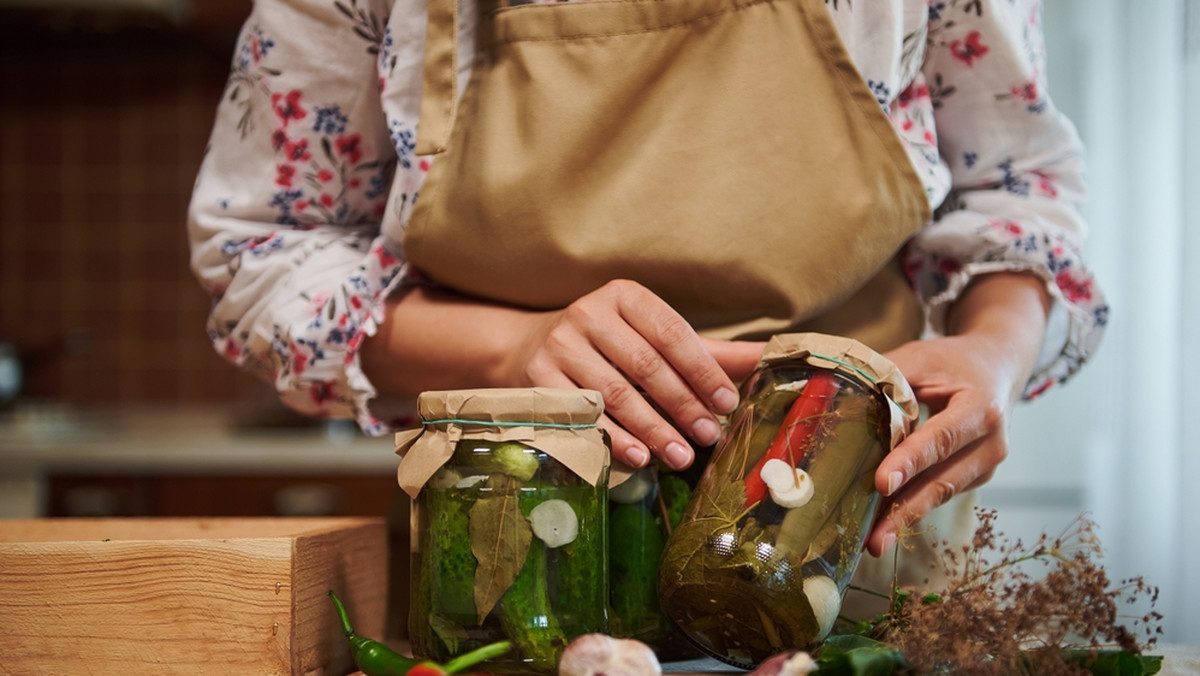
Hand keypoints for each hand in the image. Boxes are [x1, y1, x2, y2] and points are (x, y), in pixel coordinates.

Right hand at [362, 279, 763, 470]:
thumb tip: (770, 357)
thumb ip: (708, 352)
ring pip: (615, 394)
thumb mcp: (652, 338)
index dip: (702, 371)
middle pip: (646, 366)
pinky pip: (583, 415)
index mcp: (625, 296)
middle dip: (682, 405)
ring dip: (653, 429)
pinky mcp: (537, 378)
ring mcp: (559, 345)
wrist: (524, 349)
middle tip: (709, 436)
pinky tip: (639, 458)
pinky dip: (613, 438)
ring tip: (682, 456)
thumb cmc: (607, 347)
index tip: (727, 404)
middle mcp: (589, 313)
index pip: (672, 334)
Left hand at [865, 273, 1051, 556]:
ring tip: (874, 540)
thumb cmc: (951, 362)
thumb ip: (885, 378)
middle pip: (944, 480)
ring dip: (905, 517)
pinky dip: (911, 506)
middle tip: (875, 536)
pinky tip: (883, 522)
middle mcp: (991, 442)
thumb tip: (834, 394)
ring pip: (941, 493)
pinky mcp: (975, 477)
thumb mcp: (920, 358)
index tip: (882, 483)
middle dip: (906, 509)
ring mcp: (986, 465)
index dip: (910, 461)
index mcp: (981, 407)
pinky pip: (940, 493)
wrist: (995, 367)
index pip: (941, 438)